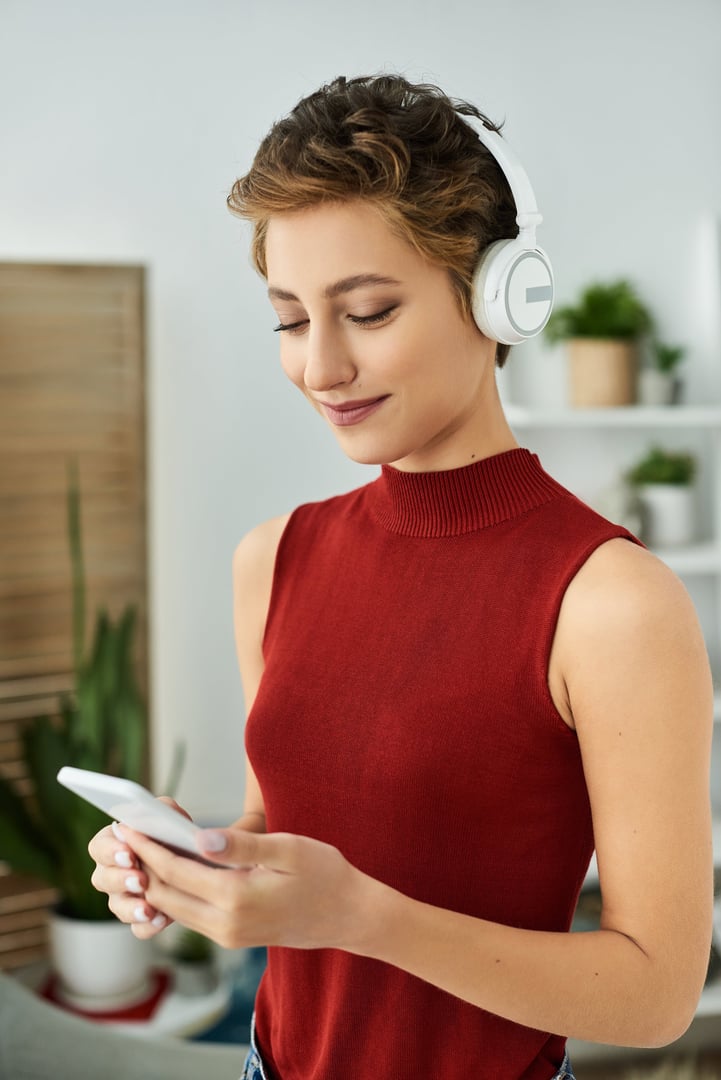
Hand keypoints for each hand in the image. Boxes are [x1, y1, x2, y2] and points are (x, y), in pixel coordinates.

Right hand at [87, 797, 191, 936]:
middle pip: (102, 879)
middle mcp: (113, 871)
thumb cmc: (177, 835)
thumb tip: (149, 814)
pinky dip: (147, 926)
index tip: (128, 852)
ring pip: (117, 906)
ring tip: (148, 908)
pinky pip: (137, 928)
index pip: (99, 847)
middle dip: (120, 879)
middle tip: (139, 879)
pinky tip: (161, 920)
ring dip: (131, 907)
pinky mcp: (141, 918)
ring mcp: (124, 897)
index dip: (110, 851)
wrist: (201, 862)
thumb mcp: (171, 816)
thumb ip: (160, 810)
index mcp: (114, 843)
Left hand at [118, 825, 386, 951]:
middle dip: (141, 866)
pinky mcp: (232, 937)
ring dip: (154, 881)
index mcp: (236, 899)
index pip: (176, 871)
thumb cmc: (325, 874)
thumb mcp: (288, 848)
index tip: (127, 825)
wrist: (349, 916)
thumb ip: (241, 845)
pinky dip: (174, 893)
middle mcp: (225, 925)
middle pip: (165, 895)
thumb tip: (199, 838)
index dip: (147, 848)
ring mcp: (227, 936)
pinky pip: (191, 915)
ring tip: (139, 849)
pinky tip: (169, 871)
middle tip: (121, 836)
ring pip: (174, 908)